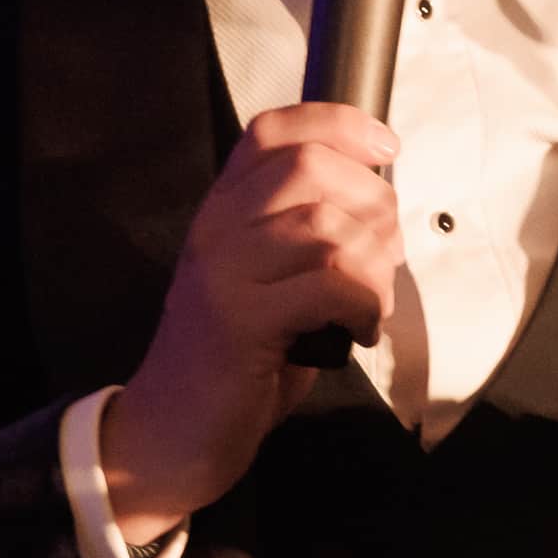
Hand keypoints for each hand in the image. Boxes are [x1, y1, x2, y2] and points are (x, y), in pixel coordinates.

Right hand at [101, 102, 402, 538]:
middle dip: (373, 204)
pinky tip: (359, 331)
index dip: (340, 125)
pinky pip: (331, 282)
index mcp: (223, 208)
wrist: (172, 432)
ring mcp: (224, 270)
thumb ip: (308, 235)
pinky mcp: (240, 319)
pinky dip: (365, 304)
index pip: (275, 130)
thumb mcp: (269, 280)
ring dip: (376, 265)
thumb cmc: (238, 359)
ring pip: (328, 225)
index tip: (385, 150)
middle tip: (384, 256)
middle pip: (310, 166)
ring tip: (371, 304)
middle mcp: (217, 226)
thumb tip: (382, 212)